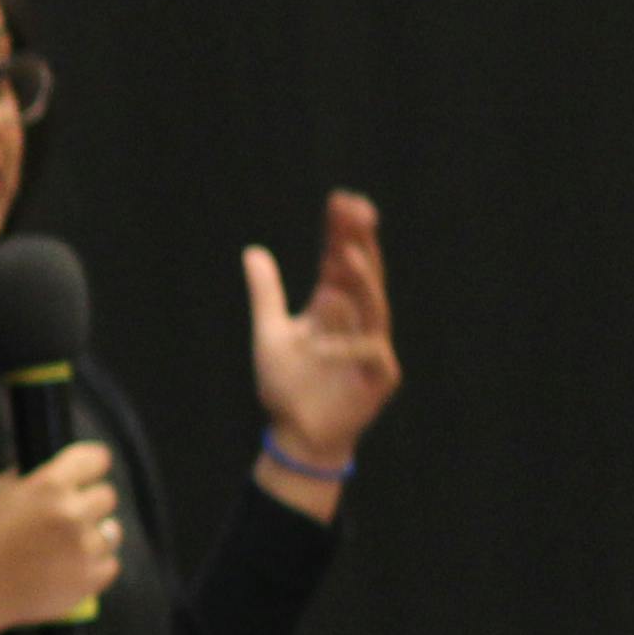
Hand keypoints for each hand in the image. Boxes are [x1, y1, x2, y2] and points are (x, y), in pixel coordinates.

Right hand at [0, 440, 121, 633]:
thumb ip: (30, 476)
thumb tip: (56, 469)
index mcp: (49, 485)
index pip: (96, 459)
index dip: (92, 464)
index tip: (88, 472)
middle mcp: (71, 513)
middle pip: (107, 496)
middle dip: (89, 503)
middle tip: (67, 516)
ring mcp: (83, 548)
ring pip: (112, 532)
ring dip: (94, 535)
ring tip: (69, 545)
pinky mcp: (88, 579)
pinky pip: (110, 563)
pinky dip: (94, 565)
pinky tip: (70, 566)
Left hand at [245, 191, 401, 466]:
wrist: (296, 434)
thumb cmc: (287, 385)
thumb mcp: (269, 333)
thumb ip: (266, 293)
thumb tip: (254, 250)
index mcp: (332, 305)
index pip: (339, 261)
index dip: (341, 231)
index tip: (340, 199)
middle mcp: (356, 320)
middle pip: (362, 275)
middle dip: (361, 242)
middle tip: (358, 210)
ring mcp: (371, 347)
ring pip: (374, 307)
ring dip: (363, 281)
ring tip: (348, 254)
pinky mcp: (378, 376)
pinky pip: (371, 354)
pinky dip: (350, 345)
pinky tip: (325, 338)